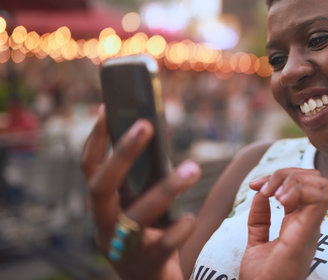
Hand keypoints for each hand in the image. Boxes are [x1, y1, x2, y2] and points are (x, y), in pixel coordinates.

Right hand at [81, 105, 200, 279]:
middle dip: (122, 154)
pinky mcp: (146, 265)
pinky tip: (191, 218)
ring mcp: (122, 247)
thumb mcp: (143, 203)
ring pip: (137, 215)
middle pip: (102, 186)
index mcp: (102, 206)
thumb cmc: (151, 233)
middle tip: (146, 125)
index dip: (96, 138)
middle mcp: (104, 225)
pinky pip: (163, 243)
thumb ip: (146, 178)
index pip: (89, 167)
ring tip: (193, 168)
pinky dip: (180, 228)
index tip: (107, 108)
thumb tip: (159, 132)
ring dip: (166, 189)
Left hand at [240, 168, 327, 279]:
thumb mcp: (257, 243)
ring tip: (274, 194)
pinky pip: (319, 198)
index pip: (303, 186)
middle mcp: (309, 223)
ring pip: (321, 183)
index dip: (280, 178)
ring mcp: (311, 227)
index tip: (255, 187)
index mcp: (299, 224)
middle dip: (288, 173)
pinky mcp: (308, 233)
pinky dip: (299, 190)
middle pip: (314, 179)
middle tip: (264, 188)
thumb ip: (260, 219)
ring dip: (294, 179)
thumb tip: (260, 195)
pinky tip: (280, 200)